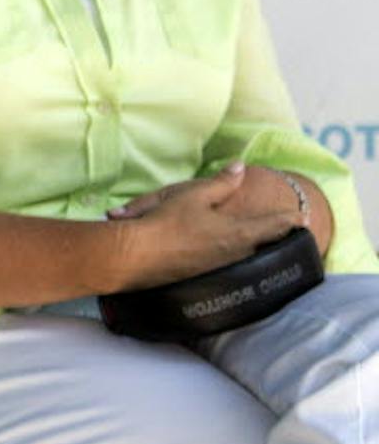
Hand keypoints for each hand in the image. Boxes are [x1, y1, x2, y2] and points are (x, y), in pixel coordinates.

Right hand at [106, 164, 303, 290]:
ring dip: (259, 247)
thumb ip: (221, 182)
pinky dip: (239, 256)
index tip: (304, 218)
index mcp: (238, 233)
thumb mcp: (193, 195)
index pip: (273, 225)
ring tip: (265, 241)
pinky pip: (233, 264)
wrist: (138, 256)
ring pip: (250, 255)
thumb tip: (240, 167)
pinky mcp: (208, 276)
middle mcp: (237, 254)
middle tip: (289, 230)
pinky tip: (232, 255)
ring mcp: (223, 268)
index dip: (290, 220)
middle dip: (277, 236)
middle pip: (265, 244)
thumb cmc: (167, 222)